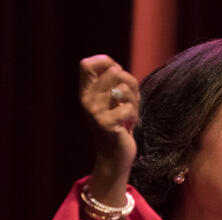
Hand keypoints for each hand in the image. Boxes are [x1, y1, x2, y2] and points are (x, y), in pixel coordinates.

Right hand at [79, 55, 139, 181]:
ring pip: (124, 89)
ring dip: (135, 101)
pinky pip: (128, 108)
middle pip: (113, 72)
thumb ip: (114, 83)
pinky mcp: (106, 124)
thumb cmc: (119, 125)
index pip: (86, 64)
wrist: (115, 156)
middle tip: (131, 98)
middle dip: (131, 82)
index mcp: (86, 93)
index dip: (105, 62)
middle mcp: (86, 100)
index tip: (117, 72)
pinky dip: (135, 115)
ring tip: (130, 113)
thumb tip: (116, 68)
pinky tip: (129, 125)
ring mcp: (95, 112)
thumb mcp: (113, 101)